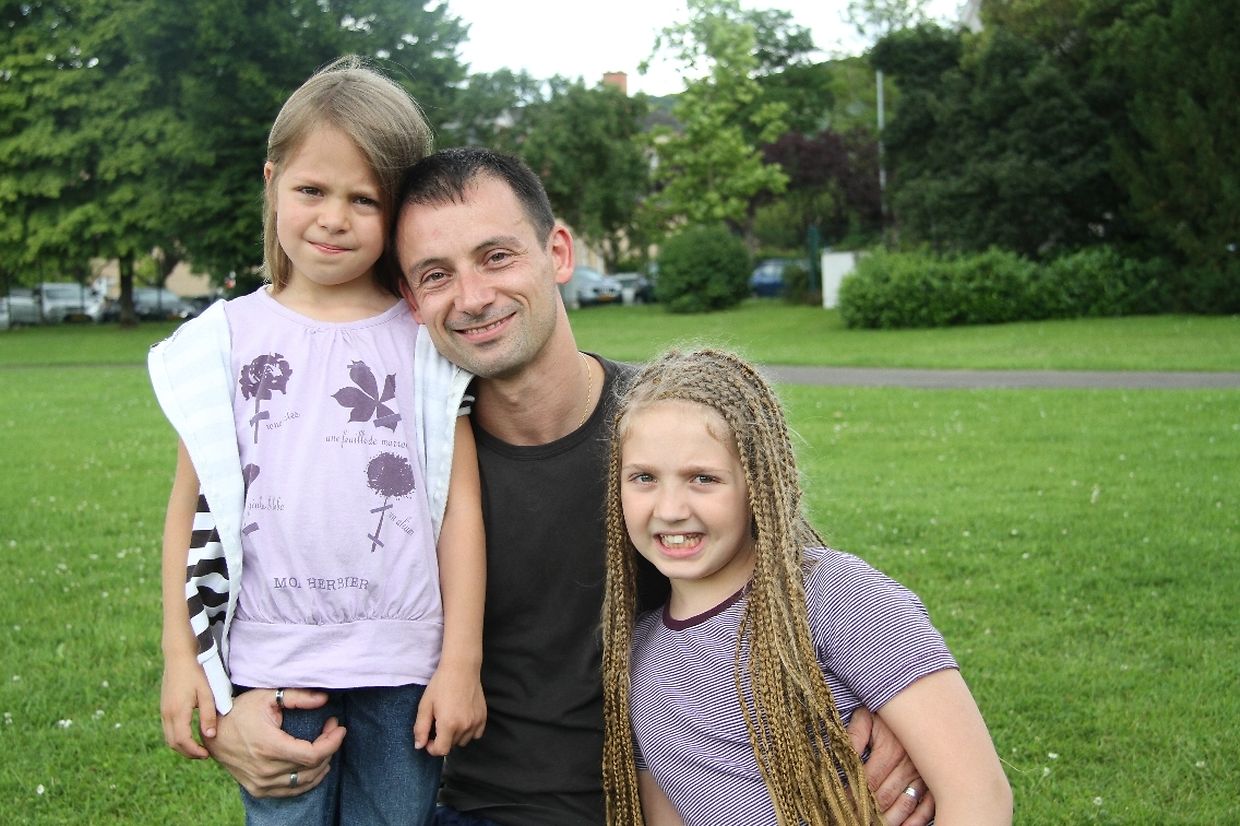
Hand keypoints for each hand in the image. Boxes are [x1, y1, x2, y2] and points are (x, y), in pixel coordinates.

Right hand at [160, 656, 216, 758]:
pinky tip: (190, 736)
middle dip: (188, 753)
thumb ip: (208, 715)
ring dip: (182, 747)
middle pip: (174, 743)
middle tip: (204, 755)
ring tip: (198, 748)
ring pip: (169, 738)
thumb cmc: (196, 673)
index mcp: (177, 712)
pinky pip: (168, 729)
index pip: (183, 741)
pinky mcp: (164, 708)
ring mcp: (163, 711)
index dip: (194, 751)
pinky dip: (177, 738)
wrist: (179, 658)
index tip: (207, 755)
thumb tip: (210, 736)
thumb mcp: (207, 693)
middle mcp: (167, 714)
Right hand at [204, 688, 345, 797]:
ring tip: (326, 745)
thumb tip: (324, 699)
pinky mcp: (258, 789)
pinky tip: (315, 767)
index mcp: (269, 747)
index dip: (332, 742)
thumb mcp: (268, 697)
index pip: (313, 755)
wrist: (212, 732)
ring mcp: (261, 783)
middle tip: (332, 730)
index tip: (339, 727)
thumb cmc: (241, 711)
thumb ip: (297, 698)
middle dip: (329, 747)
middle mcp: (266, 769)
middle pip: (312, 768)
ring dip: (322, 765)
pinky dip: (307, 780)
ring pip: (304, 782)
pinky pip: (291, 791)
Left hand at [413, 663, 485, 756]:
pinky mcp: (483, 717)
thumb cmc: (441, 684)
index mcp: (448, 724)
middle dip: (442, 740)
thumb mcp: (425, 705)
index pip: (441, 751)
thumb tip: (419, 746)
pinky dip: (468, 732)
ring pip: (463, 741)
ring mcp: (476, 722)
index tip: (429, 737)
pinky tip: (462, 719)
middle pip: (451, 746)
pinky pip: (476, 734)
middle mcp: (464, 726)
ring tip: (450, 720)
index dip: (431, 748)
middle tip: (438, 723)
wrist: (461, 668)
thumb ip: (421, 728)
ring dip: (455, 736)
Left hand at [847, 706, 934, 825]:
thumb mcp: (866, 717)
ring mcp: (924, 776)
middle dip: (867, 811)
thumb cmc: (887, 715)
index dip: (853, 795)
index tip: (841, 804)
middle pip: (884, 798)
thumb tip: (842, 756)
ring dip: (888, 819)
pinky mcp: (935, 782)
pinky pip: (927, 808)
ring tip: (873, 824)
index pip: (867, 781)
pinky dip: (914, 821)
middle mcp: (908, 766)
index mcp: (890, 751)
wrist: (919, 703)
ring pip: (904, 806)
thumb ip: (853, 736)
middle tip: (853, 818)